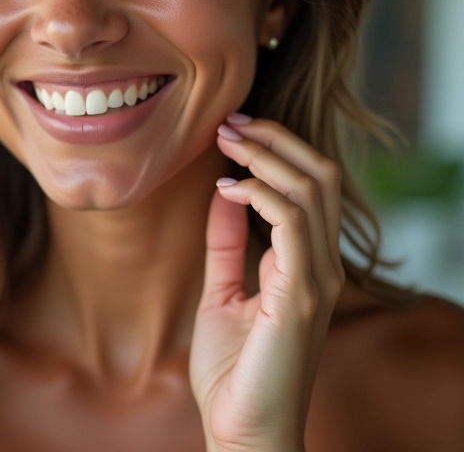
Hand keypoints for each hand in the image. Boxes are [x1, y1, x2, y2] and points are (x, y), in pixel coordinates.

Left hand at [189, 114, 344, 451]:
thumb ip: (226, 241)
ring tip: (226, 141)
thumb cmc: (233, 369)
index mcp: (307, 263)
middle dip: (276, 139)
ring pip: (311, 189)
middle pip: (320, 175)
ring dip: (266, 156)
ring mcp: (317, 278)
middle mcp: (322, 265)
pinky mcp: (301, 294)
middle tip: (229, 122)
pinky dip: (259, 193)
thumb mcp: (222, 288)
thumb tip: (221, 189)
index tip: (232, 129)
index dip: (276, 149)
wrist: (241, 430)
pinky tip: (226, 189)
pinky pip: (290, 221)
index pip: (311, 185)